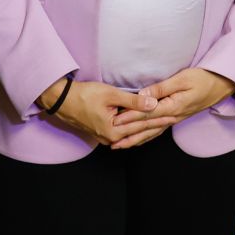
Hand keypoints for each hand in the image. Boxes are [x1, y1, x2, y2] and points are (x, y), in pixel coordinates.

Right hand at [43, 78, 178, 147]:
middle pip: (138, 132)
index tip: (172, 115)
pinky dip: (135, 129)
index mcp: (113, 132)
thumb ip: (133, 101)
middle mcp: (109, 138)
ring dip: (146, 128)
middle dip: (156, 125)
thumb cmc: (84, 95)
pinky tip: (143, 126)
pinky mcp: (101, 132)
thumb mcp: (111, 95)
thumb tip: (153, 103)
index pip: (142, 125)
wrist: (61, 100)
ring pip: (131, 134)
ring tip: (162, 124)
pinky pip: (123, 133)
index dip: (158, 119)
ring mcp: (105, 137)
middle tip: (173, 120)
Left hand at [110, 68, 234, 147]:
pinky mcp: (176, 117)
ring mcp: (174, 119)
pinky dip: (146, 137)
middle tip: (110, 140)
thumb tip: (144, 94)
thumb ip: (162, 87)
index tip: (114, 122)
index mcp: (173, 107)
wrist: (221, 85)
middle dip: (127, 134)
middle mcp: (172, 117)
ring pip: (151, 133)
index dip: (129, 118)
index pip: (146, 114)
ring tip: (119, 146)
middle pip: (146, 127)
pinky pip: (158, 131)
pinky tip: (138, 141)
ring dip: (134, 139)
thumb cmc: (203, 78)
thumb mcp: (182, 78)